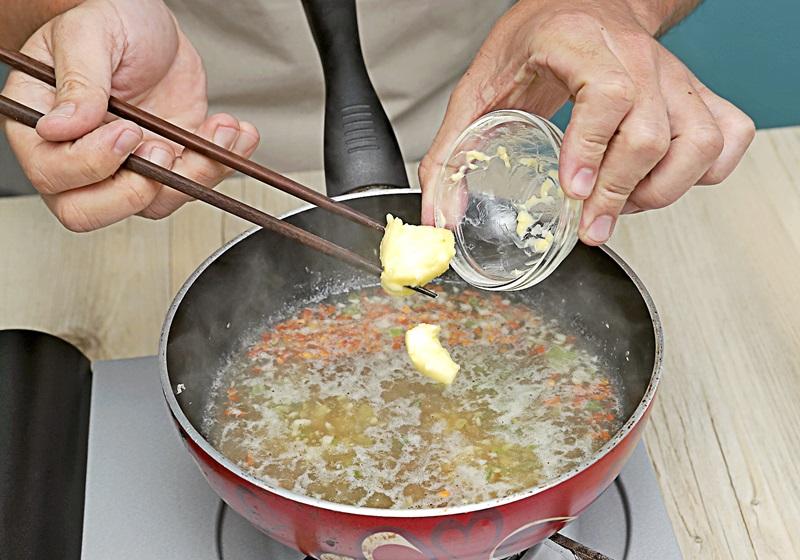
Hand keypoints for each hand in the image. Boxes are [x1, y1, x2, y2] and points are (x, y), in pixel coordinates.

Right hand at [2, 0, 259, 231]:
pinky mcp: (167, 166)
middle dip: (137, 191)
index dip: (93, 163)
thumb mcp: (89, 34)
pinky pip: (192, 186)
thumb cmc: (110, 20)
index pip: (53, 173)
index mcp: (40, 124)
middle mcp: (77, 156)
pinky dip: (220, 165)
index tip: (128, 130)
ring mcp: (125, 167)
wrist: (152, 24)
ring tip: (217, 130)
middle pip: (91, 211)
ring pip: (152, 204)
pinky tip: (235, 134)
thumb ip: (78, 79)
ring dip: (195, 175)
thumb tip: (59, 127)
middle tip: (164, 150)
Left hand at [419, 0, 754, 244]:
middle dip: (621, 193)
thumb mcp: (482, 85)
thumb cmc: (537, 39)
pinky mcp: (693, 93)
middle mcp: (637, 58)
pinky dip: (704, 173)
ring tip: (624, 205)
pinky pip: (727, 136)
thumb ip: (452, 151)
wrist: (582, 3)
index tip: (575, 190)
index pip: (608, 95)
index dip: (593, 148)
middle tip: (591, 225)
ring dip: (663, 189)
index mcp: (581, 44)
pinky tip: (664, 181)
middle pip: (652, 132)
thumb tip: (440, 215)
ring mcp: (672, 76)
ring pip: (698, 141)